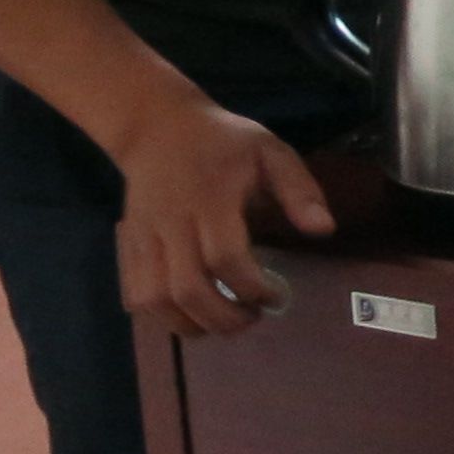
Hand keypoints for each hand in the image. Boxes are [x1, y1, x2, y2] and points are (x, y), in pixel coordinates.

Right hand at [109, 96, 332, 338]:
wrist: (158, 128)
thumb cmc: (223, 143)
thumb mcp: (271, 152)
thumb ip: (299, 189)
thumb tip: (325, 230)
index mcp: (211, 199)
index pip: (226, 256)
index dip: (252, 287)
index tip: (277, 297)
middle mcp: (172, 222)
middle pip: (187, 288)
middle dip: (224, 317)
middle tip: (252, 318)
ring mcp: (144, 236)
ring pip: (155, 299)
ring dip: (191, 325)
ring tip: (223, 322)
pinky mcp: (129, 246)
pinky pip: (135, 295)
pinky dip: (162, 317)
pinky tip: (191, 314)